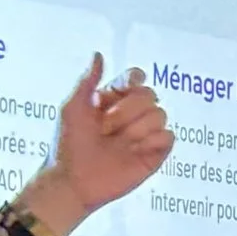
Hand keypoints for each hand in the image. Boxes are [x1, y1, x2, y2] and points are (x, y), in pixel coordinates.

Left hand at [29, 59, 174, 229]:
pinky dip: (152, 142)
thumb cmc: (68, 145)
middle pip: (150, 95)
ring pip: (160, 115)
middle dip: (128, 111)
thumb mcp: (72, 108)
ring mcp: (144, 135)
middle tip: (106, 129)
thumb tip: (98, 54)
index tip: (125, 87)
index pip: (135, 79)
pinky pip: (168, 137)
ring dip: (136, 129)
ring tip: (118, 144)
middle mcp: (131, 115)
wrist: (73, 181)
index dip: (134, 80)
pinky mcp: (155, 155)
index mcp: (113, 100)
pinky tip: (134, 152)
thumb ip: (88, 81)